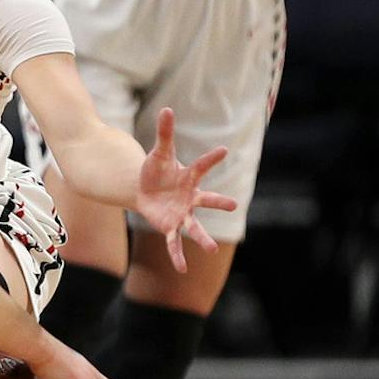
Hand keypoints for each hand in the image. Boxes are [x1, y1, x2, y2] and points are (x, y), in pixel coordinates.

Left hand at [133, 107, 234, 270]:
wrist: (144, 188)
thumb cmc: (156, 170)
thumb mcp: (159, 152)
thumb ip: (165, 133)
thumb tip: (167, 109)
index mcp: (190, 177)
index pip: (202, 165)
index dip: (212, 158)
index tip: (223, 150)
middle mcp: (190, 197)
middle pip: (207, 200)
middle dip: (219, 202)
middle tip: (234, 205)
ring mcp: (182, 213)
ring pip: (195, 227)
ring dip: (203, 238)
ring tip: (212, 249)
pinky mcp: (169, 226)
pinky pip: (174, 242)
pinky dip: (177, 255)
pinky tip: (181, 269)